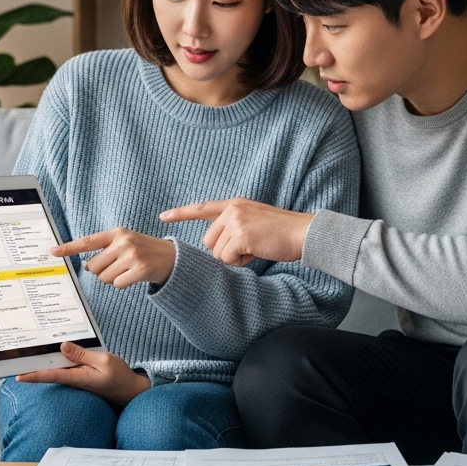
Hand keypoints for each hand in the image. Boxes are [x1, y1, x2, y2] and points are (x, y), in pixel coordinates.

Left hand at [16, 342, 150, 407]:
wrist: (130, 390)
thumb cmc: (119, 377)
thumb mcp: (104, 361)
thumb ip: (82, 354)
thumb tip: (62, 346)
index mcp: (78, 378)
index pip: (52, 376)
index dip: (34, 376)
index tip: (18, 376)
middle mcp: (74, 379)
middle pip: (49, 372)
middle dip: (33, 366)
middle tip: (15, 357)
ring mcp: (76, 378)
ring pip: (56, 368)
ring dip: (45, 361)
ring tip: (29, 350)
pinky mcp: (80, 375)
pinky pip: (66, 367)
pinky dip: (59, 359)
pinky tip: (54, 350)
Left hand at [51, 227, 175, 287]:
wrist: (172, 257)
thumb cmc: (145, 250)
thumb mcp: (126, 242)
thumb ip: (105, 250)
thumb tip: (86, 266)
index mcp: (117, 232)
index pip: (87, 241)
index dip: (68, 248)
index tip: (52, 251)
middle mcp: (123, 241)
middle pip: (94, 266)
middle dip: (102, 271)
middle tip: (118, 266)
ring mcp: (132, 255)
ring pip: (104, 278)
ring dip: (113, 278)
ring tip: (128, 270)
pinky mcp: (139, 269)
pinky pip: (118, 284)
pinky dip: (123, 284)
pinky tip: (134, 277)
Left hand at [159, 198, 312, 265]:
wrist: (303, 233)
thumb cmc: (281, 232)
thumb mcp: (254, 221)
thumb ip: (234, 226)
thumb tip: (217, 246)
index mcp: (234, 204)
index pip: (201, 208)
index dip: (181, 213)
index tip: (163, 217)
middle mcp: (232, 209)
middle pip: (208, 241)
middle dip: (224, 251)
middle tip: (248, 247)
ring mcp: (236, 221)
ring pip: (217, 252)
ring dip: (234, 258)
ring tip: (255, 248)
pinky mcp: (241, 235)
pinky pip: (228, 258)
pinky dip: (241, 261)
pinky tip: (257, 252)